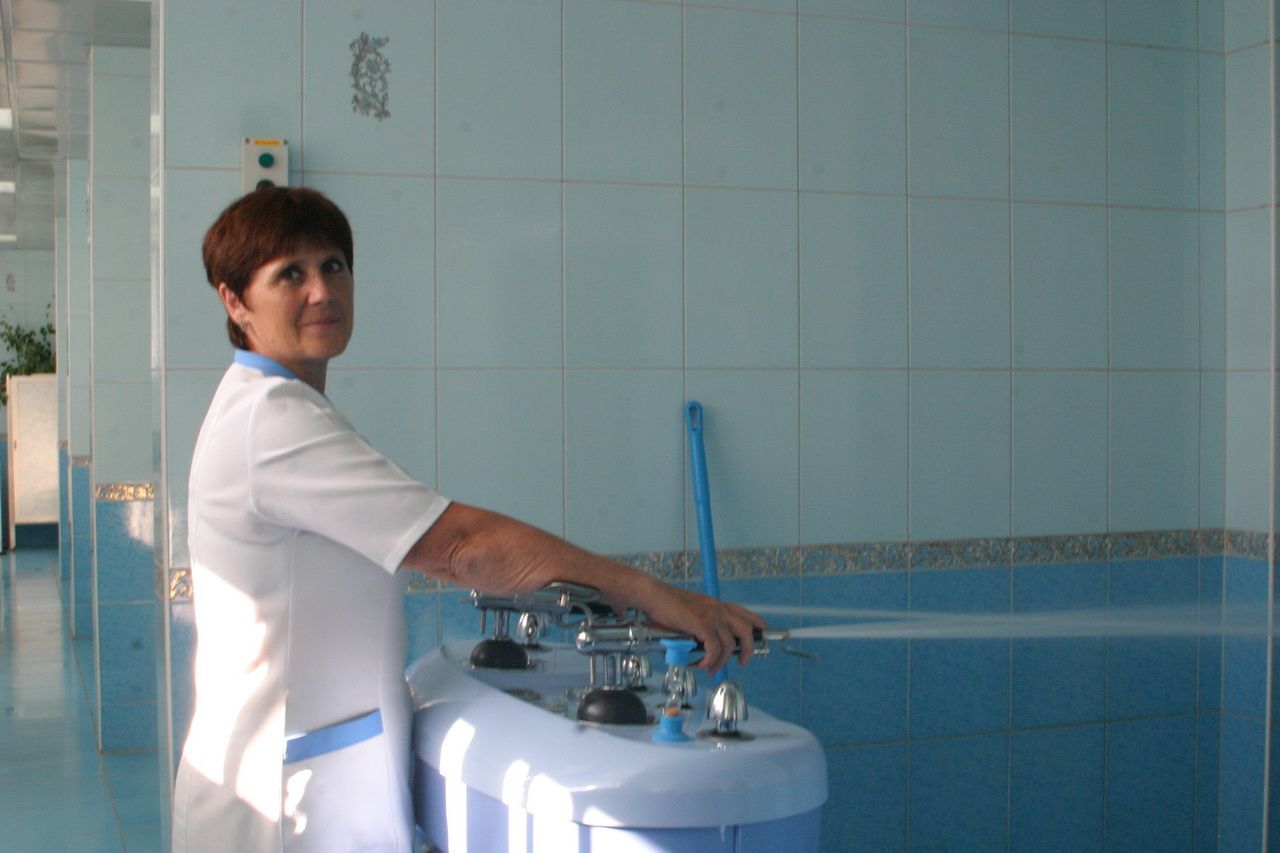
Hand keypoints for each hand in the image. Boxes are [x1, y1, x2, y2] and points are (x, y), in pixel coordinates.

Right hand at [638, 583, 766, 674]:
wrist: (654, 596)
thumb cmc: (666, 603)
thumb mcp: (690, 610)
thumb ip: (700, 622)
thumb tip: (701, 642)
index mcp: (716, 605)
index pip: (744, 613)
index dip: (756, 623)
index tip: (761, 632)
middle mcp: (718, 610)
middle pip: (746, 630)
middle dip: (748, 648)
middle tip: (743, 662)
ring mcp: (712, 617)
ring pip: (730, 644)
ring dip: (722, 661)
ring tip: (712, 670)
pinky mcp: (702, 626)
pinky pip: (714, 649)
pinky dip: (710, 660)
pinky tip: (702, 665)